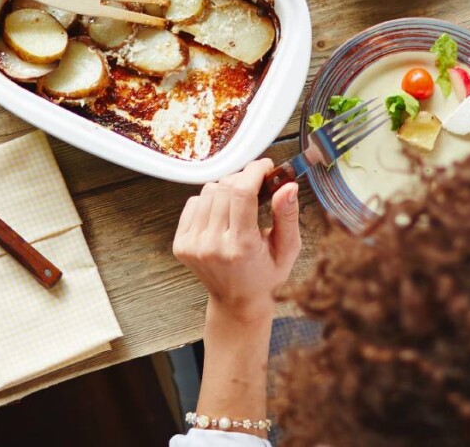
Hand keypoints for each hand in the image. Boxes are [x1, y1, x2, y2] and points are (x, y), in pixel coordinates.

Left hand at [172, 158, 300, 322]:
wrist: (237, 302)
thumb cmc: (266, 275)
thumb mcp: (288, 249)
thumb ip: (288, 215)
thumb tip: (288, 185)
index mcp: (241, 247)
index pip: (242, 193)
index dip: (254, 171)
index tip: (266, 166)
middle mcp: (213, 245)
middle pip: (224, 187)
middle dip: (244, 178)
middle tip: (257, 185)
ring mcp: (193, 245)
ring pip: (207, 191)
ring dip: (226, 190)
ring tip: (239, 205)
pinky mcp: (181, 244)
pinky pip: (193, 203)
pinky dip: (209, 202)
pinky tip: (222, 216)